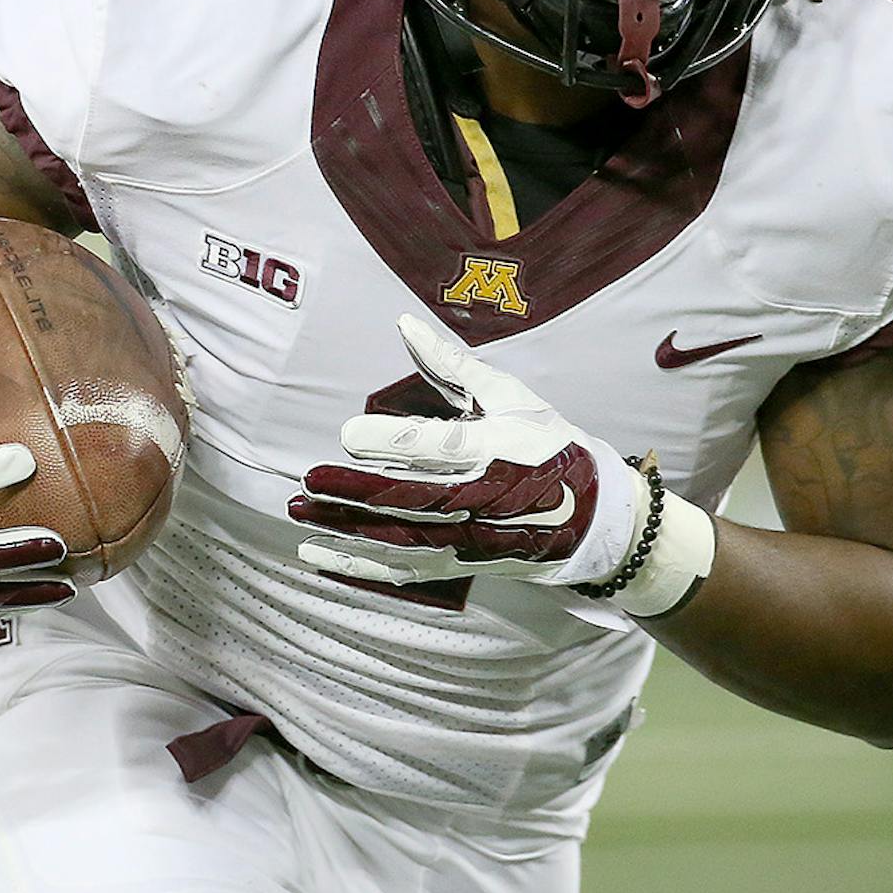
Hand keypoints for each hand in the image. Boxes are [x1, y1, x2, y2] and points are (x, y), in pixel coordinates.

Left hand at [287, 314, 648, 588]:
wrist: (593, 517)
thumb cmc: (549, 443)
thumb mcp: (512, 395)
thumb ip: (453, 364)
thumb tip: (404, 323)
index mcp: (495, 448)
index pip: (439, 449)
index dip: (393, 444)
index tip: (347, 435)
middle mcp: (482, 499)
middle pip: (411, 500)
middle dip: (355, 494)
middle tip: (307, 482)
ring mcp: (470, 538)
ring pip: (399, 540)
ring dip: (345, 531)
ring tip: (299, 514)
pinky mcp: (460, 563)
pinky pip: (403, 569)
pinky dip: (359, 566)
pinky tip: (318, 554)